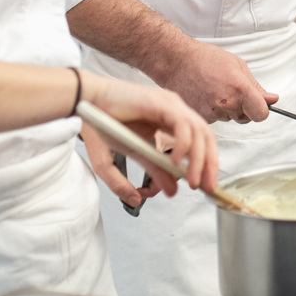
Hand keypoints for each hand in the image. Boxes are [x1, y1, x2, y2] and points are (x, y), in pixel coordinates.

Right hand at [83, 74, 219, 193]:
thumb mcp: (133, 155)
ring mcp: (170, 105)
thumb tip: (171, 192)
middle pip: (206, 137)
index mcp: (171, 120)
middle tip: (207, 188)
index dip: (207, 164)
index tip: (206, 186)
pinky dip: (183, 144)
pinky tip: (175, 161)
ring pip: (198, 131)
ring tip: (192, 181)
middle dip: (210, 164)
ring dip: (199, 159)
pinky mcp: (160, 102)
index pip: (200, 142)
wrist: (86, 104)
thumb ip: (152, 173)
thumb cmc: (104, 123)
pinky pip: (181, 124)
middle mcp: (175, 111)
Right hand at [153, 39, 277, 124]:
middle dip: (244, 108)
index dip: (261, 109)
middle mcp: (227, 104)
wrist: (176, 62)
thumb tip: (272, 100)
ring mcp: (212, 113)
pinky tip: (206, 95)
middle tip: (231, 90)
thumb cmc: (206, 58)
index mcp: (239, 89)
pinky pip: (216, 119)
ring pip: (230, 118)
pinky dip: (214, 110)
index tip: (258, 104)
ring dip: (228, 108)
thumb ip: (256, 86)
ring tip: (215, 89)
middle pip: (246, 118)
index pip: (261, 114)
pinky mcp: (200, 118)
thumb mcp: (237, 65)